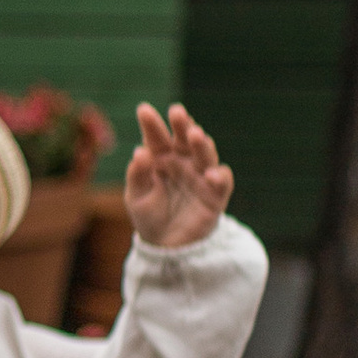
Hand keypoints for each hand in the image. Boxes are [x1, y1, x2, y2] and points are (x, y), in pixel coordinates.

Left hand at [125, 101, 233, 250]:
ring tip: (195, 135)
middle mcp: (183, 162)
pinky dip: (219, 176)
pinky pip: (222, 182)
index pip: (157, 137)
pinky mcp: (215, 195)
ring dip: (202, 144)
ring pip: (205, 154)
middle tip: (177, 112)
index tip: (143, 110)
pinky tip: (211, 174)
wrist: (166, 246)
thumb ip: (137, 175)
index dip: (152, 124)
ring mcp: (200, 176)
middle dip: (182, 124)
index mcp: (161, 158)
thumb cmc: (149, 215)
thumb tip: (139, 151)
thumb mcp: (136, 197)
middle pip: (184, 139)